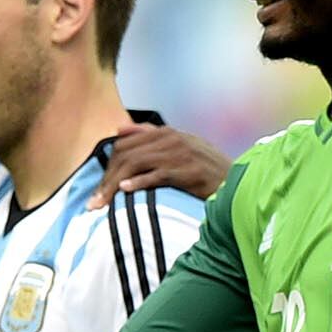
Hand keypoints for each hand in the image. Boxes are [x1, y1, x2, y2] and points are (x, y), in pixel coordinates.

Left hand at [88, 122, 229, 208]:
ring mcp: (181, 153)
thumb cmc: (204, 168)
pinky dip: (140, 183)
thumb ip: (149, 136)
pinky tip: (126, 191)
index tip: (99, 189)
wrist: (236, 181)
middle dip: (107, 179)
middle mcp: (172, 138)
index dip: (108, 167)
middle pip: (127, 154)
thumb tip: (119, 128)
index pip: (124, 145)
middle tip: (94, 202)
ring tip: (103, 203)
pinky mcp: (190, 171)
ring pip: (137, 163)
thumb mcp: (178, 147)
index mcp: (166, 132)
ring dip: (115, 185)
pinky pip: (158, 175)